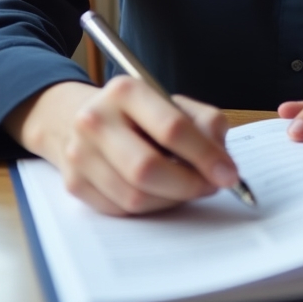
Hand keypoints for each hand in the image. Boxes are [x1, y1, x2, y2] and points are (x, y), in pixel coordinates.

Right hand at [4, 78, 239, 215]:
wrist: (78, 117)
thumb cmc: (137, 113)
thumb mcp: (171, 102)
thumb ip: (204, 122)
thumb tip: (221, 159)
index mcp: (125, 91)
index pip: (171, 128)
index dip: (205, 155)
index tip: (229, 174)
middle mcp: (96, 120)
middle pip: (148, 168)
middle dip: (188, 184)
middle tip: (210, 187)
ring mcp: (79, 154)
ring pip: (135, 197)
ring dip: (171, 200)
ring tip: (187, 188)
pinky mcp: (73, 184)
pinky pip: (120, 210)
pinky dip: (149, 207)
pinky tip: (160, 193)